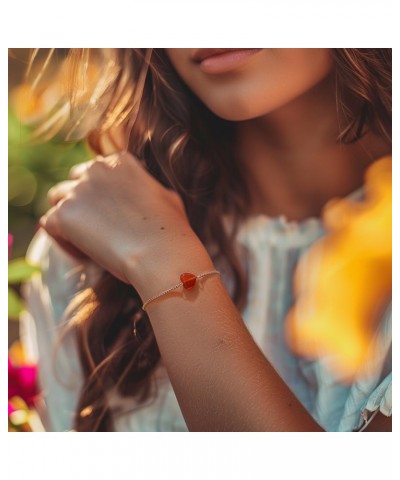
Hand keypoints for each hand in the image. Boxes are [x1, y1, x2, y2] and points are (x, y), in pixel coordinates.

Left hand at [40, 152, 209, 295]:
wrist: (161, 254)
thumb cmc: (172, 230)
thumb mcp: (167, 197)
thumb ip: (149, 188)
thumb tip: (147, 192)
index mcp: (121, 161)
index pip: (96, 171)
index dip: (99, 193)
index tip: (110, 214)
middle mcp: (97, 169)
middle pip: (73, 182)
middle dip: (81, 202)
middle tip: (95, 228)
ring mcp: (78, 190)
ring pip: (57, 200)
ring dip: (68, 217)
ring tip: (87, 241)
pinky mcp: (64, 214)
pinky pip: (49, 224)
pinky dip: (62, 240)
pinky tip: (84, 254)